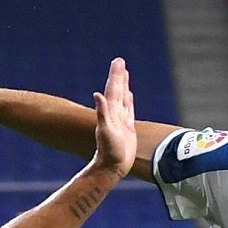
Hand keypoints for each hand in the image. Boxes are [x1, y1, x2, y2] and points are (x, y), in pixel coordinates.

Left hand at [92, 58, 135, 176]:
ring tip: (124, 73)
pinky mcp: (127, 128)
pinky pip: (128, 109)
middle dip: (119, 75)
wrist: (112, 167)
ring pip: (123, 97)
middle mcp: (114, 113)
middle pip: (117, 90)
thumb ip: (102, 113)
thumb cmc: (109, 151)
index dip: (116, 75)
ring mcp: (120, 120)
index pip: (113, 89)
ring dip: (123, 85)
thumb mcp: (106, 131)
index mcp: (110, 111)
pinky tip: (129, 94)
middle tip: (119, 61)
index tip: (118, 61)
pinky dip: (129, 100)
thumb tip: (97, 95)